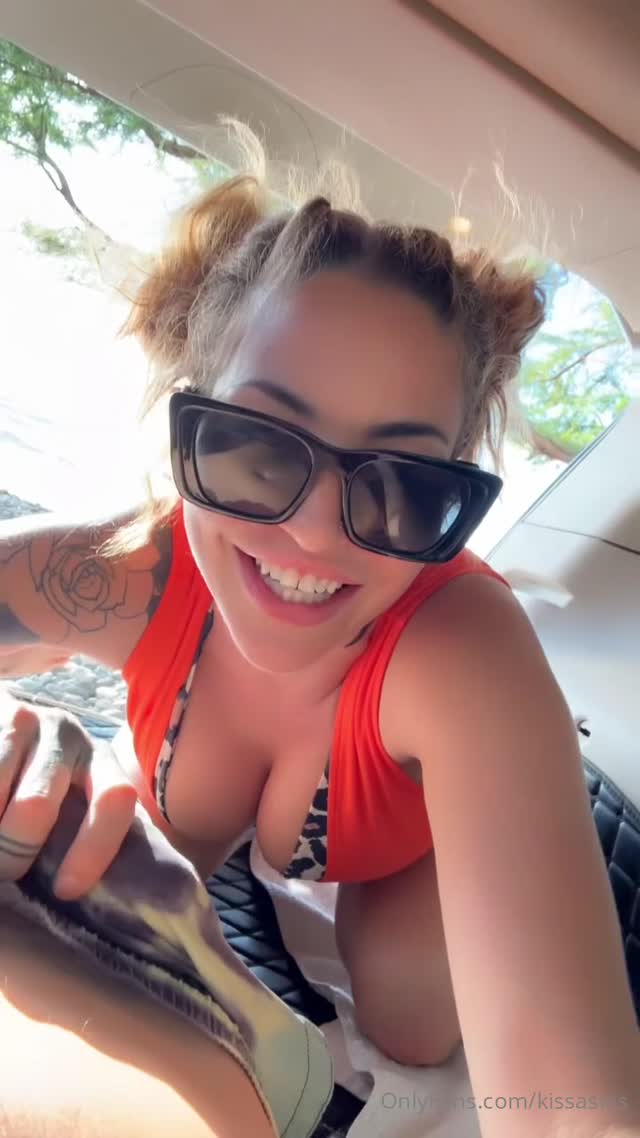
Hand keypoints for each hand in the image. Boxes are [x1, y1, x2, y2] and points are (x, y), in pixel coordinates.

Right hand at [0, 690, 136, 897]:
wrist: (3, 718)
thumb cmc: (39, 775)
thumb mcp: (70, 796)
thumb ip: (78, 828)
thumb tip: (71, 894)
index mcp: (100, 760)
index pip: (114, 800)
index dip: (93, 849)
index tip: (64, 890)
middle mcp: (69, 734)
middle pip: (36, 808)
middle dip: (13, 853)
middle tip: (4, 871)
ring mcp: (26, 721)